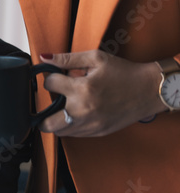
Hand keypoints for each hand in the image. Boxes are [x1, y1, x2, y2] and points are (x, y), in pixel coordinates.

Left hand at [40, 50, 163, 136]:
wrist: (150, 90)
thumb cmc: (124, 72)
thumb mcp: (96, 58)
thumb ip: (67, 59)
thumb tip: (44, 58)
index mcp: (82, 89)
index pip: (49, 85)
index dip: (50, 78)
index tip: (56, 78)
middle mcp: (83, 110)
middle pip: (46, 121)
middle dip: (42, 111)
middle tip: (51, 101)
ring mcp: (90, 124)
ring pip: (58, 131)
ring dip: (55, 119)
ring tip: (64, 107)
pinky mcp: (97, 132)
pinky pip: (73, 135)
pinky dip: (69, 126)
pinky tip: (76, 114)